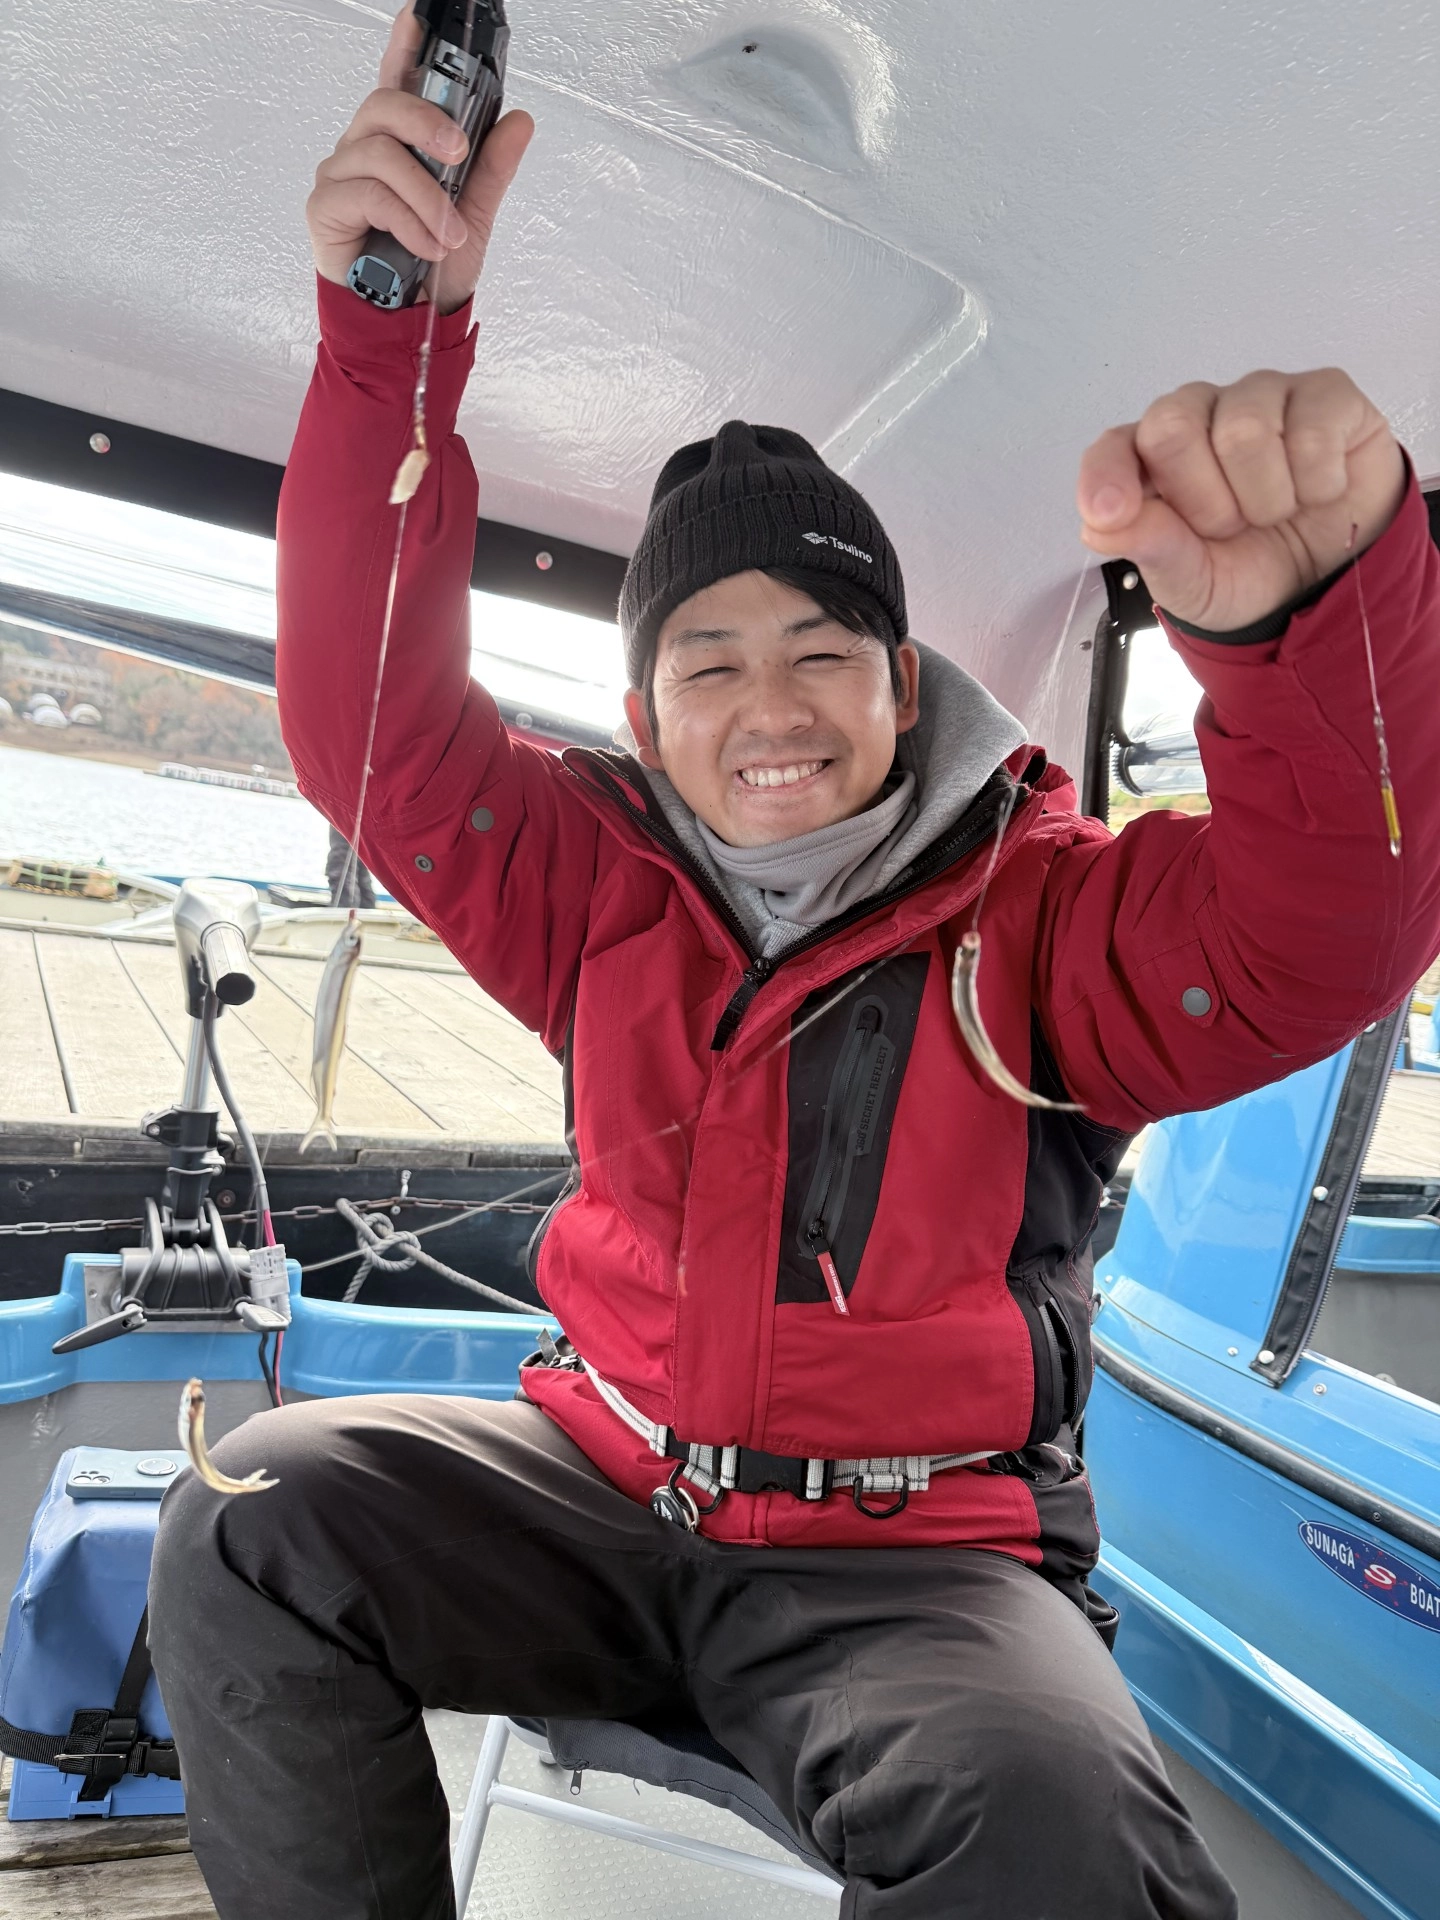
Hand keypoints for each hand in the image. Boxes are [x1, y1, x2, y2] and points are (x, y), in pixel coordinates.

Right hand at [307, 1, 532, 313]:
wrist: (407, 324)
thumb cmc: (430, 269)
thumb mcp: (473, 214)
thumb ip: (491, 168)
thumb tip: (519, 121)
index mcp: (398, 143)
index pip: (398, 80)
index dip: (405, 46)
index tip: (418, 16)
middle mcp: (363, 148)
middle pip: (385, 104)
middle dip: (427, 123)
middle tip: (459, 154)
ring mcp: (340, 174)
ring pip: (381, 153)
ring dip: (426, 196)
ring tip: (450, 234)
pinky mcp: (325, 206)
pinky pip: (368, 193)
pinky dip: (407, 220)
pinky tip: (426, 244)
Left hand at [1076, 370, 1406, 628]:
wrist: (1326, 584)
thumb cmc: (1248, 571)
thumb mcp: (1191, 581)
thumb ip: (1151, 548)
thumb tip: (1100, 525)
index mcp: (1154, 458)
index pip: (1113, 446)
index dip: (1107, 475)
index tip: (1111, 515)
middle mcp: (1203, 413)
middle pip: (1174, 425)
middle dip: (1205, 500)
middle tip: (1231, 527)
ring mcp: (1264, 397)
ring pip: (1247, 429)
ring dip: (1266, 498)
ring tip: (1276, 512)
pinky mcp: (1326, 395)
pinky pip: (1314, 431)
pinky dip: (1317, 484)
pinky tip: (1319, 492)